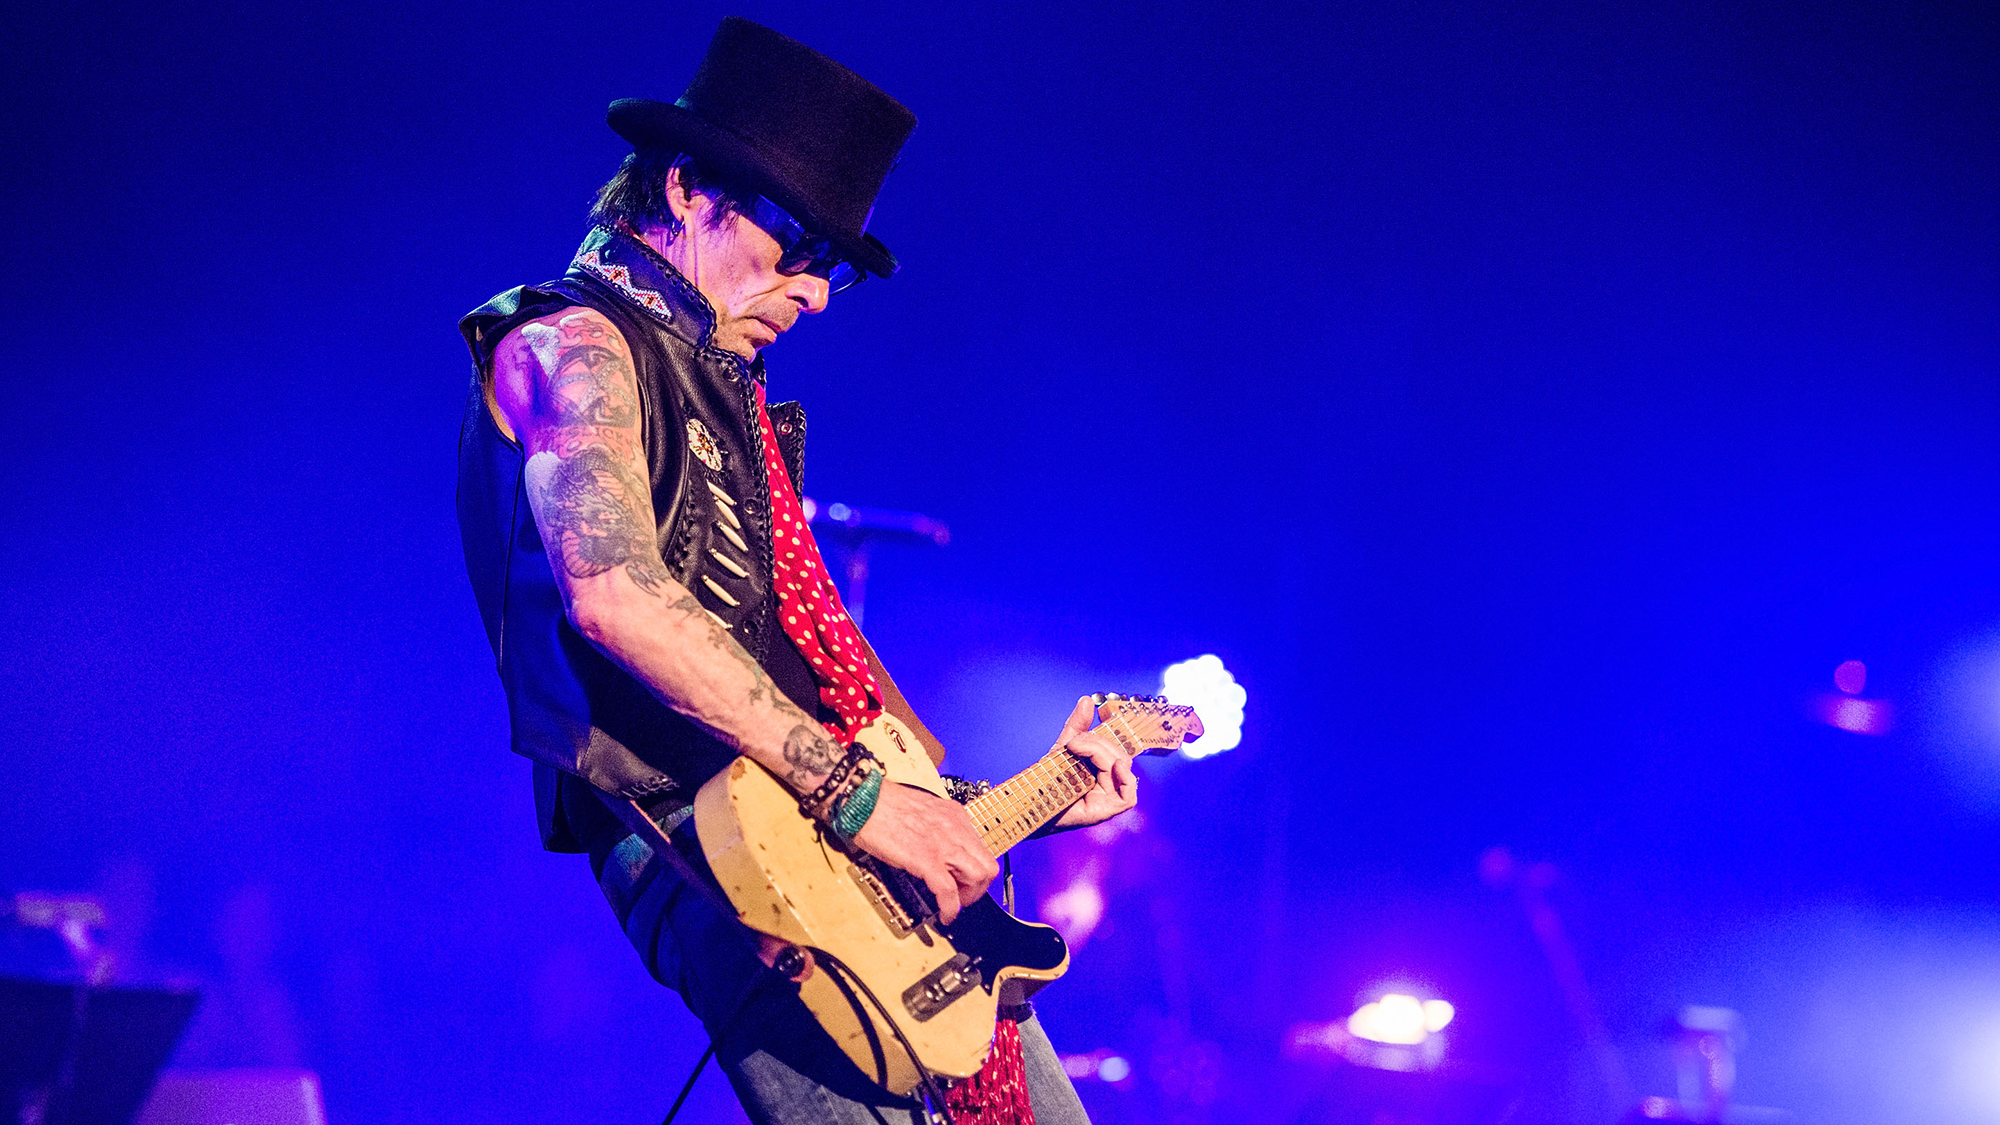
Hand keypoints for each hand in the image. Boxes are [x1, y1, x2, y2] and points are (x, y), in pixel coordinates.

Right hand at [850, 780, 998, 924]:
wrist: (863, 800)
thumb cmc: (883, 804)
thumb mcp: (923, 812)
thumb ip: (937, 828)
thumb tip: (939, 850)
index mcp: (954, 815)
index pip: (982, 849)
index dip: (977, 871)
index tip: (966, 881)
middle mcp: (955, 828)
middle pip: (988, 865)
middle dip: (979, 888)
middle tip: (963, 896)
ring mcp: (943, 844)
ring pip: (977, 877)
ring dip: (968, 898)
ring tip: (954, 905)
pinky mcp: (926, 859)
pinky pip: (949, 891)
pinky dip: (950, 908)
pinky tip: (944, 914)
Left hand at [1048, 696, 1140, 830]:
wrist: (1030, 803)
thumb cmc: (1048, 779)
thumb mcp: (1063, 749)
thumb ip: (1077, 726)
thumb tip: (1088, 700)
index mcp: (1102, 768)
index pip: (1115, 748)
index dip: (1101, 739)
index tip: (1075, 739)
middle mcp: (1110, 782)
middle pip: (1119, 755)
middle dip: (1098, 744)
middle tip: (1073, 745)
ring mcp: (1110, 797)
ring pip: (1122, 767)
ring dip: (1102, 753)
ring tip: (1077, 753)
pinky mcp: (1107, 810)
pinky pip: (1129, 797)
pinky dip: (1126, 780)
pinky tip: (1114, 767)